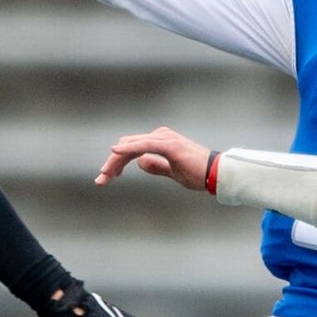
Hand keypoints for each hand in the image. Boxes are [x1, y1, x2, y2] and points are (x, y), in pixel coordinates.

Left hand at [96, 126, 212, 191]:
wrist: (216, 175)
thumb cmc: (198, 173)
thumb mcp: (172, 171)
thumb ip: (156, 165)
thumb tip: (140, 163)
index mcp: (161, 141)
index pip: (132, 149)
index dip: (117, 163)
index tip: (106, 178)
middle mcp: (161, 135)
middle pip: (128, 146)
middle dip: (112, 164)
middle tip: (100, 181)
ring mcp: (164, 138)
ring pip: (131, 146)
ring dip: (115, 161)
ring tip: (104, 175)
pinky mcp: (168, 144)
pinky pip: (143, 145)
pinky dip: (128, 148)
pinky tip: (115, 152)